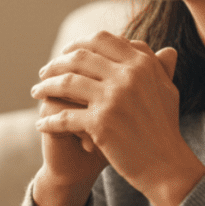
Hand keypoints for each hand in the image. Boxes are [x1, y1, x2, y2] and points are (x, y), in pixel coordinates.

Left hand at [32, 33, 204, 205]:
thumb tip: (167, 49)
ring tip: (37, 92)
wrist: (166, 165)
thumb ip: (160, 68)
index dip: (78, 44)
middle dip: (56, 63)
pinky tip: (41, 123)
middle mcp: (128, 76)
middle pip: (80, 58)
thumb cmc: (165, 129)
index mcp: (142, 64)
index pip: (101, 40)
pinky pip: (64, 116)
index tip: (65, 53)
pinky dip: (49, 121)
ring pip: (66, 83)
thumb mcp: (168, 92)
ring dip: (46, 87)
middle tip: (44, 72)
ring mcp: (113, 99)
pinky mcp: (101, 123)